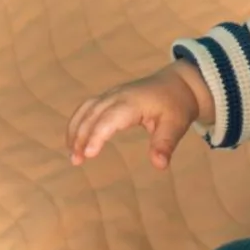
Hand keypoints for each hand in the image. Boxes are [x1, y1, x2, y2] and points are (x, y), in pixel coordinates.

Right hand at [66, 62, 211, 169]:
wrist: (178, 84)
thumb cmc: (176, 106)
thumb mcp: (175, 126)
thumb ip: (165, 145)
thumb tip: (159, 165)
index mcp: (132, 103)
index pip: (109, 119)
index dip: (97, 135)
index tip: (89, 154)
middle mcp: (117, 96)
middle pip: (92, 114)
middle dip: (80, 136)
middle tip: (75, 161)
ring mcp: (111, 95)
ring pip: (86, 109)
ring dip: (75, 129)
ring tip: (71, 153)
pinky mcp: (109, 97)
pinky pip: (88, 108)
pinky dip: (78, 122)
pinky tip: (75, 140)